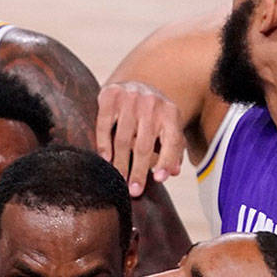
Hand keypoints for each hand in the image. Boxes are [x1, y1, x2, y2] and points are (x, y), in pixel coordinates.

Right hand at [95, 81, 185, 196]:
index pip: (172, 140)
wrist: (132, 85)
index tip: (159, 180)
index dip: (167, 161)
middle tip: (133, 191)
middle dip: (138, 171)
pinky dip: (104, 144)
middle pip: (144, 145)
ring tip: (118, 180)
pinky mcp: (110, 96)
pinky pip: (104, 125)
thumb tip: (173, 172)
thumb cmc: (151, 115)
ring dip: (120, 163)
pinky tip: (105, 159)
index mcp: (170, 112)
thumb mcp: (167, 127)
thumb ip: (172, 149)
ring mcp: (130, 98)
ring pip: (123, 138)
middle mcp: (152, 103)